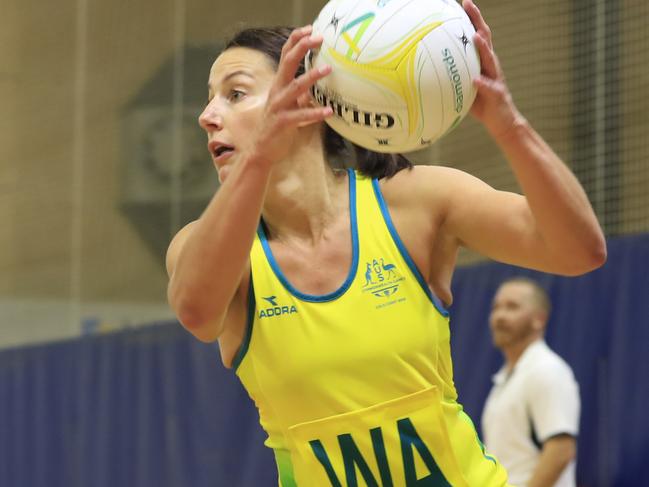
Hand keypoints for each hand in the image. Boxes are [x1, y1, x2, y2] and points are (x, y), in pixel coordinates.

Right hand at [248, 26, 332, 164]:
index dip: (296, 41)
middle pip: (288, 63)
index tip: (310, 29)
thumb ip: (300, 94)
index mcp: (279, 84)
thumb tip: (315, 86)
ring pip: (295, 87)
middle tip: (318, 39)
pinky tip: (329, 111)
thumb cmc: (277, 126)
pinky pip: (300, 116)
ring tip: (328, 69)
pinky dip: (315, 113)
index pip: (285, 56)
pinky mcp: (282, 123)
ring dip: (312, 77)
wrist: (261, 150)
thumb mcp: (290, 105)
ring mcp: (278, 106)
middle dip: (302, 48)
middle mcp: (277, 91)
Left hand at [463, 0, 524, 138]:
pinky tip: (475, 78)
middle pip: (485, 38)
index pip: (477, 35)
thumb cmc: (482, 104)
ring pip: (490, 59)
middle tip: (468, 4)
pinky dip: (482, 82)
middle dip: (477, 20)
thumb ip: (454, 75)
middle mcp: (491, 65)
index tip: (462, 3)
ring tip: (474, 36)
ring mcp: (496, 78)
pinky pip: (488, 87)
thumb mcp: (465, 86)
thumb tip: (429, 71)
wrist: (502, 122)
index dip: (471, 18)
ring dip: (482, 47)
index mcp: (483, 62)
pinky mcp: (497, 93)